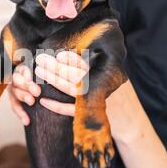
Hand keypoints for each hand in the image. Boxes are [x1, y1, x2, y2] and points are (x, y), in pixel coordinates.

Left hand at [9, 51, 143, 144]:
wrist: (127, 116)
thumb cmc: (112, 87)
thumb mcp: (108, 71)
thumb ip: (90, 61)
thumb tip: (66, 51)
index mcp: (105, 71)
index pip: (86, 64)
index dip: (71, 59)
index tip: (58, 55)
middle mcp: (100, 84)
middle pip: (74, 74)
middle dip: (55, 66)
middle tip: (40, 59)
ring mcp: (95, 100)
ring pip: (70, 89)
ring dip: (53, 79)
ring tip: (38, 71)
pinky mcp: (89, 114)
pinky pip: (70, 110)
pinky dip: (56, 106)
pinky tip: (43, 101)